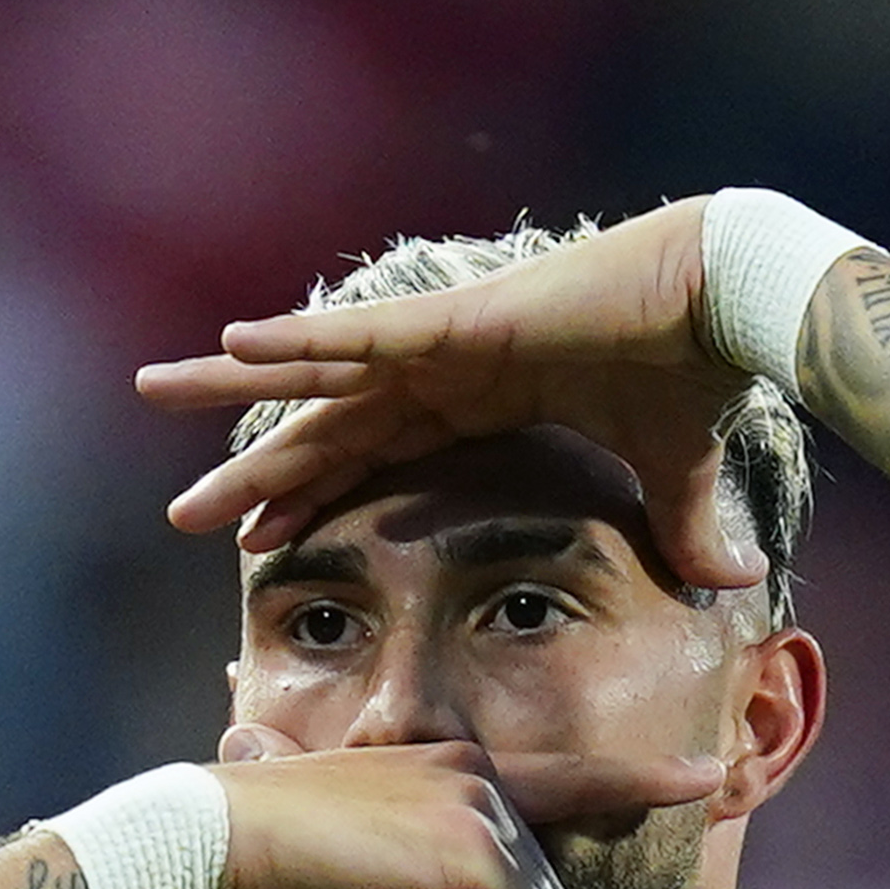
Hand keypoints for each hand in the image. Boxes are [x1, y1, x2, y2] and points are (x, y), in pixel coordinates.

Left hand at [137, 202, 760, 589]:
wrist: (726, 302)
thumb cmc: (698, 369)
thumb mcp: (675, 474)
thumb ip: (686, 526)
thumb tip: (737, 585)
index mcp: (481, 399)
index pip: (376, 457)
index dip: (315, 496)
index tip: (260, 537)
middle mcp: (444, 367)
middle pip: (326, 427)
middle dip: (255, 470)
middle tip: (183, 514)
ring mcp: (443, 341)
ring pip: (315, 375)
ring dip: (234, 386)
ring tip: (152, 389)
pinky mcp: (457, 323)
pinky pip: (362, 340)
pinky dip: (299, 343)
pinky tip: (232, 345)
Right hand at [211, 727, 723, 888]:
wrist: (217, 837)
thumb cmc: (268, 858)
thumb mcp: (359, 865)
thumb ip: (414, 881)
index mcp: (456, 767)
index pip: (572, 777)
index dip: (644, 782)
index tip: (708, 777)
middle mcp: (482, 772)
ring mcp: (486, 804)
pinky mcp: (480, 846)